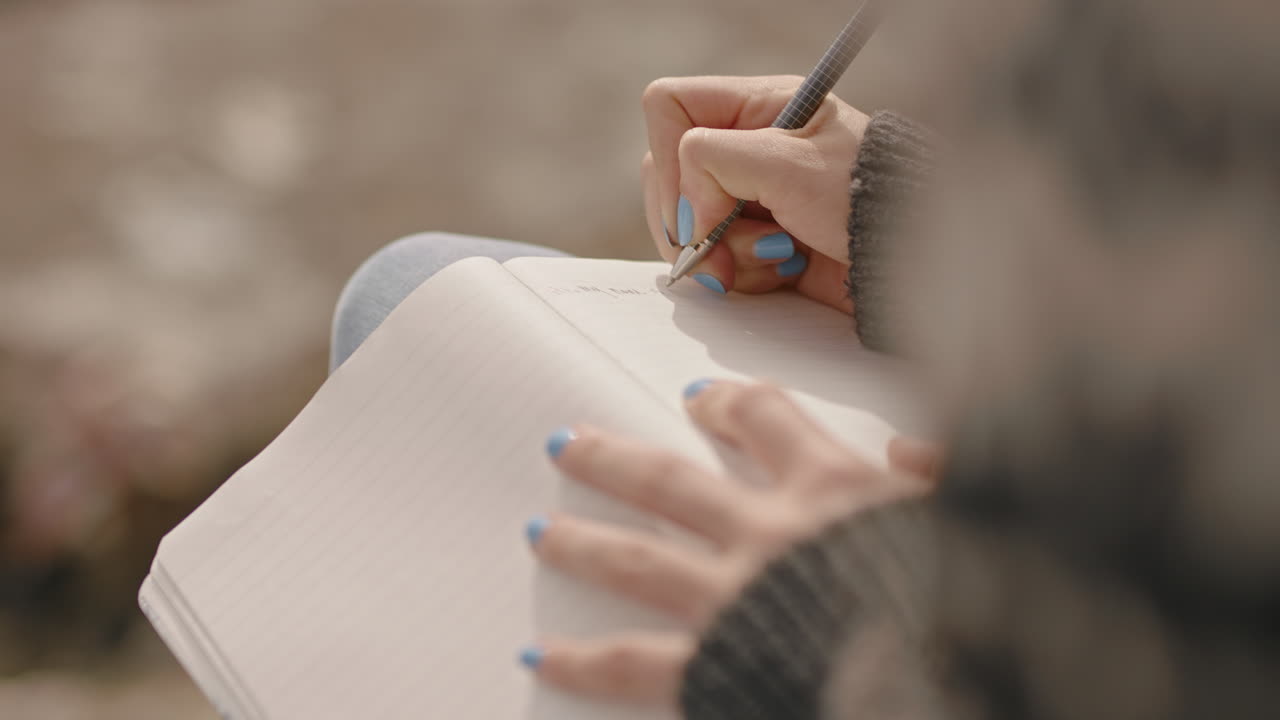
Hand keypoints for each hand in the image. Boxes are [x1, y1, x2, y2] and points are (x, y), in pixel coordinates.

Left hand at [520, 379, 929, 705]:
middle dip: (614, 459)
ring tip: (540, 533)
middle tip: (567, 446)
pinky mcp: (714, 665)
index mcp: (834, 489)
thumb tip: (912, 445)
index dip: (729, 405)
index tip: (702, 400)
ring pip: (638, 558)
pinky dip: (585, 661)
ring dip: (584, 542)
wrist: (948, 682)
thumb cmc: (964, 599)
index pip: (767, 420)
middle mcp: (770, 533)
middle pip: (672, 481)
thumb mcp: (971, 518)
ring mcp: (733, 598)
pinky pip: (634, 662)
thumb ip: (942, 473)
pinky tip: (541, 653)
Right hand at [641, 76, 871, 311]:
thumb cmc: (869, 200)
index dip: (667, 159)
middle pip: (667, 176)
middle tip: (718, 250)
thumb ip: (714, 163)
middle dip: (693, 221)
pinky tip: (783, 271)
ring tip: (774, 258)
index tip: (698, 207)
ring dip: (723, 253)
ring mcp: (750, 198)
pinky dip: (742, 274)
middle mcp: (748, 148)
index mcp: (759, 107)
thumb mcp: (789, 164)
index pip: (670, 108)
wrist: (914, 263)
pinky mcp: (758, 244)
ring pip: (688, 226)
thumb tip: (683, 210)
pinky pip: (716, 261)